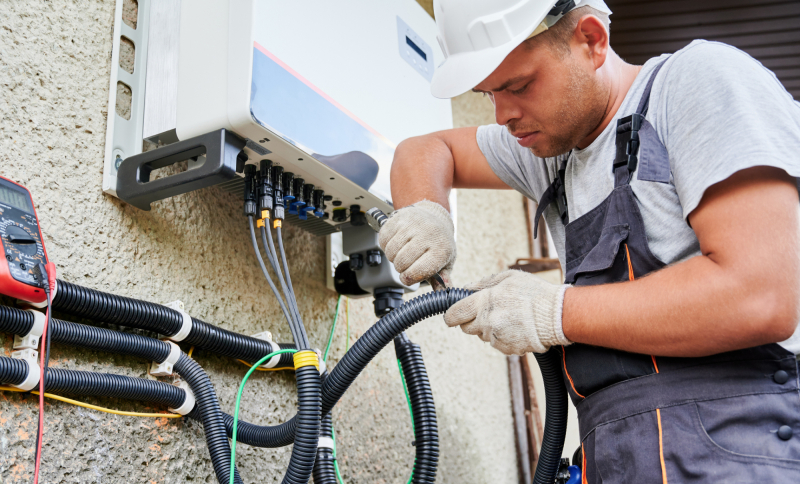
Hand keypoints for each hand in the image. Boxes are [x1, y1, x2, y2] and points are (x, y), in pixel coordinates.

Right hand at [379, 200, 455, 286]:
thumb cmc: (438, 243)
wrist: (434, 216)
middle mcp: (428, 235)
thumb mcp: (445, 261)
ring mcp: (413, 224)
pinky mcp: (400, 217)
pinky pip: (383, 238)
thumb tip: (442, 293)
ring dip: (393, 257)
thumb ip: (442, 280)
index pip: (417, 272)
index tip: (408, 277)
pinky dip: (386, 245)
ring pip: (391, 251)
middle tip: (407, 263)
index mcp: (441, 249)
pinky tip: (396, 243)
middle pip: (401, 262)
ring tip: (402, 252)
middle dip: (400, 268)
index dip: (409, 279)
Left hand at [444, 270, 570, 354]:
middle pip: (466, 328)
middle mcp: (488, 322)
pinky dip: (503, 338)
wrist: (557, 315)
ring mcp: (497, 337)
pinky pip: (497, 344)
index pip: (454, 314)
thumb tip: (466, 289)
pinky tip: (516, 328)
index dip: (451, 315)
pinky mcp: (507, 348)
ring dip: (489, 329)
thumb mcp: (508, 278)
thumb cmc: (535, 293)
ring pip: (483, 336)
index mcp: (485, 302)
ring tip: (509, 318)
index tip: (452, 315)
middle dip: (471, 321)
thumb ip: (484, 283)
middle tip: (486, 313)